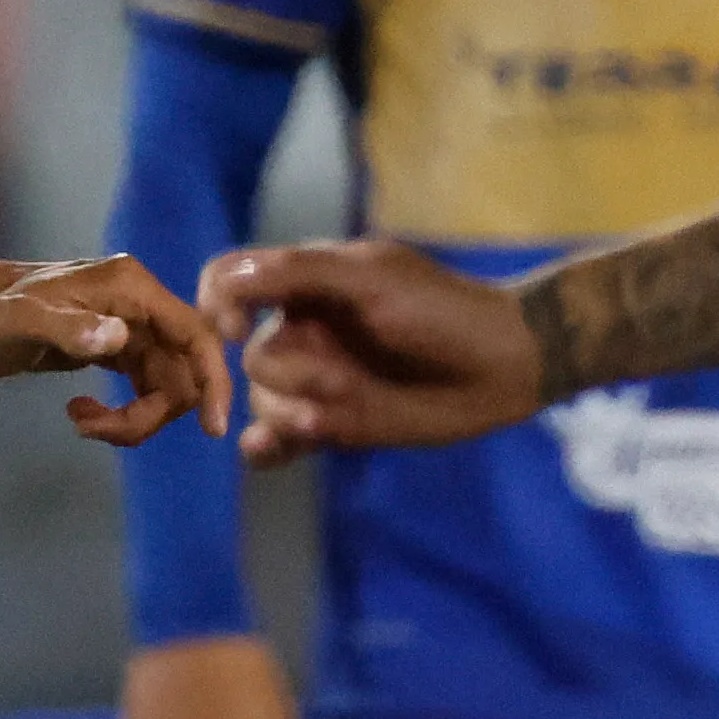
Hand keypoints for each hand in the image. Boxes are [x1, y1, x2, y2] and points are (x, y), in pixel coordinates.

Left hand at [0, 251, 232, 445]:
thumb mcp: (19, 320)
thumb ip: (69, 328)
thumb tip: (118, 340)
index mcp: (131, 289)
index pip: (195, 335)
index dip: (213, 380)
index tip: (213, 430)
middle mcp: (136, 306)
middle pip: (181, 371)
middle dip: (151, 413)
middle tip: (94, 429)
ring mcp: (125, 328)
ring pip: (161, 386)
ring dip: (130, 419)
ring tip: (80, 422)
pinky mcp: (108, 349)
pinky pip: (139, 389)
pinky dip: (118, 414)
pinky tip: (78, 415)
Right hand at [203, 236, 548, 466]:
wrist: (500, 367)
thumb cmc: (442, 309)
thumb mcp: (369, 278)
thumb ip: (296, 271)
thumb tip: (223, 284)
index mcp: (303, 284)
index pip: (228, 282)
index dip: (218, 307)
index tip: (238, 329)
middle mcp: (301, 330)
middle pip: (246, 358)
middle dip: (288, 375)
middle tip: (338, 382)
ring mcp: (315, 380)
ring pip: (262, 401)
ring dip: (290, 412)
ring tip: (334, 418)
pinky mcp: (332, 425)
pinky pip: (274, 440)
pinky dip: (265, 446)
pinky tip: (271, 447)